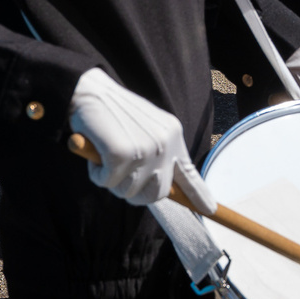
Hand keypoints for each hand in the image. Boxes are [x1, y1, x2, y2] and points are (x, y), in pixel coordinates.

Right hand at [69, 70, 213, 210]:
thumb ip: (157, 155)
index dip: (199, 195)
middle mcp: (164, 144)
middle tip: (117, 174)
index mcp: (172, 136)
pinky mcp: (122, 155)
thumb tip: (160, 185)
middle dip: (134, 192)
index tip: (210, 209)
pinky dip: (96, 172)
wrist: (88, 90)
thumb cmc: (113, 112)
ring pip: (127, 192)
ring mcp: (145, 150)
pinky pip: (106, 182)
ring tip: (105, 153)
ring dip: (111, 180)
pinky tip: (94, 151)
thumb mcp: (146, 130)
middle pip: (156, 194)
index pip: (188, 173)